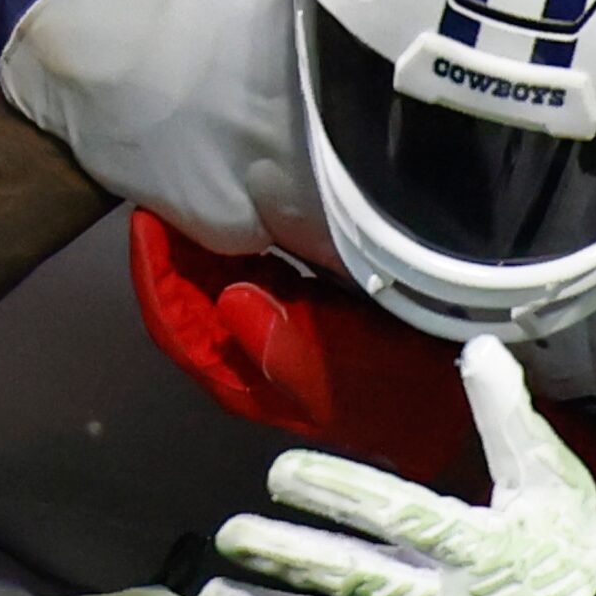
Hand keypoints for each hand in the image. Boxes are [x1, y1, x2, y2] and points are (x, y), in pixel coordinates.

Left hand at [126, 209, 469, 481]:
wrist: (448, 405)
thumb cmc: (394, 391)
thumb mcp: (340, 367)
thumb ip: (283, 341)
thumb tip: (230, 298)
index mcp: (242, 376)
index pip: (174, 324)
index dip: (154, 273)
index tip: (147, 220)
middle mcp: (246, 355)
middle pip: (187, 298)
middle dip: (172, 249)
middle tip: (166, 189)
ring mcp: (272, 332)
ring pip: (215, 282)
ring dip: (202, 242)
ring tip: (195, 189)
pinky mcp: (300, 312)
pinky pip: (253, 271)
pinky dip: (240, 242)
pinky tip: (245, 208)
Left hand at [200, 339, 595, 595]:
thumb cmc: (575, 560)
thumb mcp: (552, 482)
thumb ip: (509, 417)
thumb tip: (481, 347)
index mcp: (479, 547)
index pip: (397, 515)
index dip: (338, 493)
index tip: (283, 471)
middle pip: (354, 581)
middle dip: (288, 557)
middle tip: (231, 534)